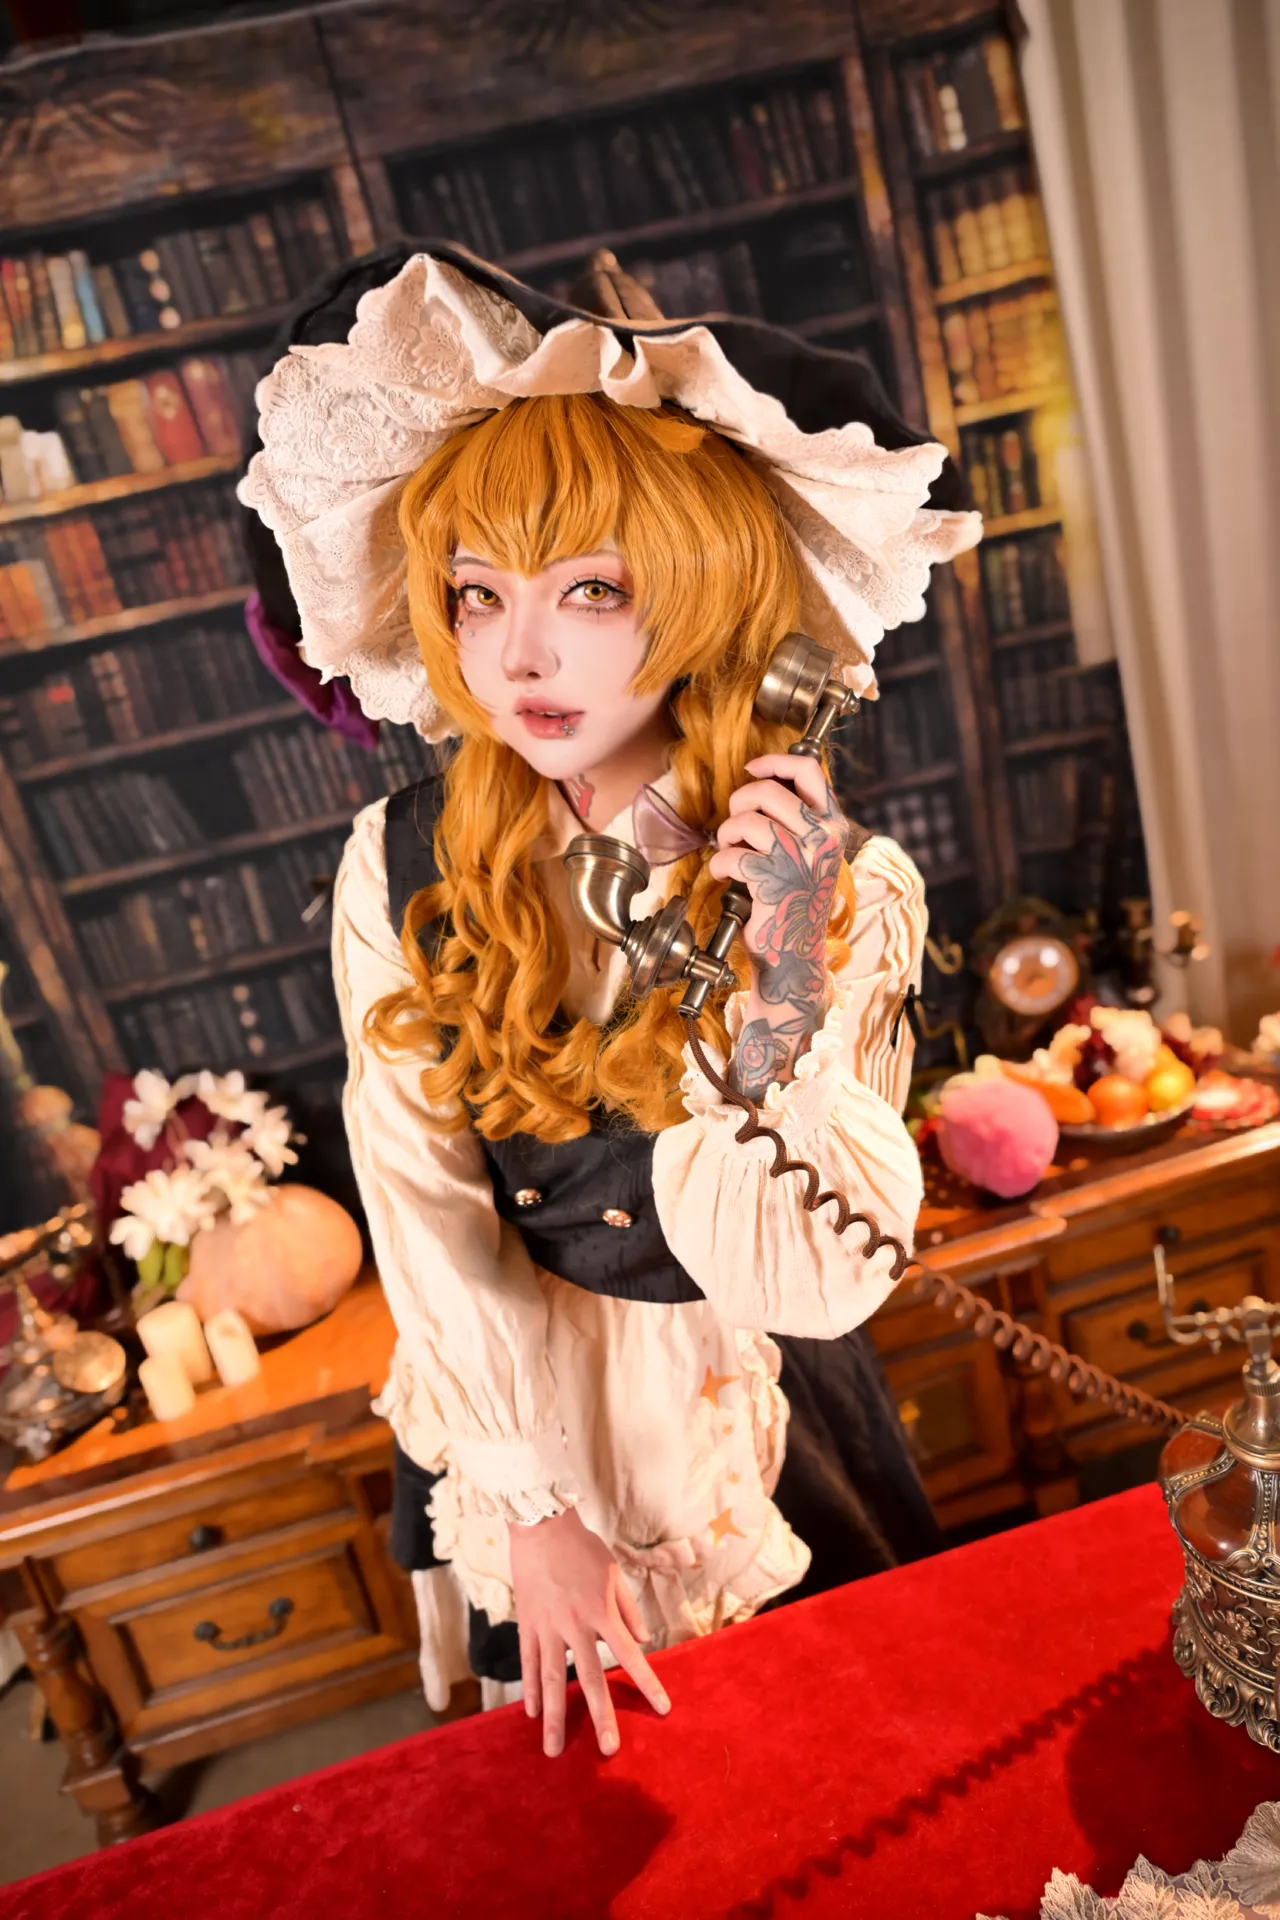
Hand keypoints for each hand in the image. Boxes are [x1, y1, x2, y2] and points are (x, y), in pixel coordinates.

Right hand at [508, 1506, 670, 1757]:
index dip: (647, 1683)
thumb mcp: (613, 1573)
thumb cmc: (581, 1548)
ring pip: (551, 1679)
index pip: (629, 1655)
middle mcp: (575, 1625)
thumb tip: (643, 1640)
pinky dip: (530, 1689)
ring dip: (556, 1716)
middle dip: (601, 1715)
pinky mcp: (527, 1624)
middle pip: (589, 1678)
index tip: (663, 1709)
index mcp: (601, 1612)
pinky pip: (528, 1662)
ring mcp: (547, 1627)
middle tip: (608, 1750)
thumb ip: (628, 1609)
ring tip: (554, 1750)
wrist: (540, 1525)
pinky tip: (534, 1714)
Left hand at [708, 752, 846, 1009]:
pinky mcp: (773, 881)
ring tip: (730, 850)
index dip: (774, 762)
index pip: (808, 770)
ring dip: (727, 834)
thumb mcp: (810, 851)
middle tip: (735, 825)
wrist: (795, 953)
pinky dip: (719, 865)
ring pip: (746, 821)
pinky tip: (724, 875)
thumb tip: (764, 777)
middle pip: (768, 790)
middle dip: (739, 803)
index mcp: (834, 826)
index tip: (752, 768)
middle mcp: (822, 839)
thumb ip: (797, 816)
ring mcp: (799, 859)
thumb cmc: (795, 899)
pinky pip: (731, 855)